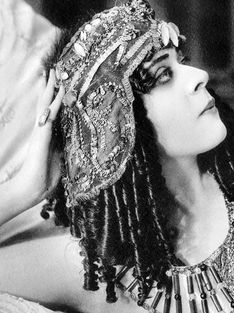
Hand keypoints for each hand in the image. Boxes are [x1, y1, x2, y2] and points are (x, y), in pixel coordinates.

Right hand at [18, 69, 64, 204]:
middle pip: (48, 104)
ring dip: (51, 89)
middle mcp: (43, 130)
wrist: (33, 189)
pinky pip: (49, 115)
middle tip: (55, 71)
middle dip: (51, 87)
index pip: (53, 112)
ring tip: (54, 73)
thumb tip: (70, 140)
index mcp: (48, 135)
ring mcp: (41, 132)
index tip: (60, 85)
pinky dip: (54, 102)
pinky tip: (58, 90)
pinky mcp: (42, 136)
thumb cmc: (45, 178)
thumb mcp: (60, 160)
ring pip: (46, 105)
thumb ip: (63, 148)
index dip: (56, 99)